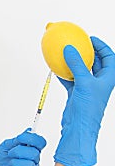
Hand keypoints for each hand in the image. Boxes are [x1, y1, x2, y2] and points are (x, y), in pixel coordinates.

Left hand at [0, 129, 46, 165]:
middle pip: (35, 153)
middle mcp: (33, 160)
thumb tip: (29, 130)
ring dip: (15, 162)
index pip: (40, 142)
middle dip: (19, 151)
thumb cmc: (0, 160)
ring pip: (29, 165)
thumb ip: (17, 140)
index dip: (32, 138)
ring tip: (9, 163)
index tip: (20, 138)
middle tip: (10, 153)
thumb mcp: (5, 146)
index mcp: (30, 149)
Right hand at [55, 36, 114, 165]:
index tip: (90, 38)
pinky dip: (64, 73)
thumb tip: (70, 49)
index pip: (109, 57)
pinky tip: (56, 68)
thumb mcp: (84, 82)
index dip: (102, 46)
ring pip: (81, 70)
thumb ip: (77, 64)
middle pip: (95, 62)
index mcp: (108, 78)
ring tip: (66, 54)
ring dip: (73, 62)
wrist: (79, 126)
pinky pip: (70, 79)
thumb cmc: (88, 108)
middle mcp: (99, 82)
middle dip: (87, 52)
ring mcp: (87, 87)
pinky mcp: (76, 93)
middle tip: (77, 44)